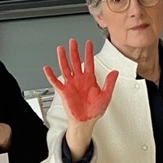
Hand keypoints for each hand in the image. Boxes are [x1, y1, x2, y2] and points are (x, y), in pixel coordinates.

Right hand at [44, 39, 117, 159]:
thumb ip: (110, 83)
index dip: (89, 52)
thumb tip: (115, 72)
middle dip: (74, 51)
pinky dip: (51, 75)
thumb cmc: (95, 110)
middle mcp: (80, 80)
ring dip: (63, 59)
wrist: (86, 121)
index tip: (89, 43)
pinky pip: (56, 82)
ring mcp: (71, 85)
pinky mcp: (64, 92)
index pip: (89, 62)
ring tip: (61, 49)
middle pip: (76, 62)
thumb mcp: (106, 96)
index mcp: (90, 80)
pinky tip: (48, 69)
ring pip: (66, 68)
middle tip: (73, 41)